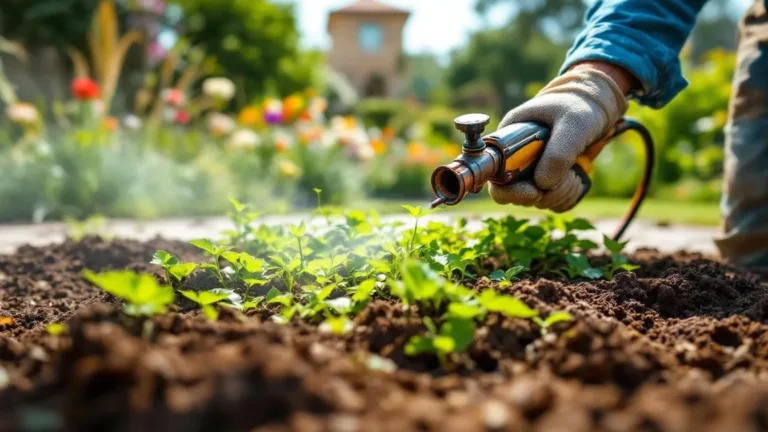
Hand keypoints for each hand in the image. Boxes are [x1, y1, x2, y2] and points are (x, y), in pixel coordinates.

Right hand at [489, 63, 630, 211]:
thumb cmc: (577, 106)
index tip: (534, 191)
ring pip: (537, 201)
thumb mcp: (572, 123)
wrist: (595, 107)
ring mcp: (531, 172)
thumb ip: (558, 153)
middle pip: (515, 195)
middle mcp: (514, 160)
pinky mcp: (548, 181)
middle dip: (542, 193)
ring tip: (575, 171)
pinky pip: (554, 202)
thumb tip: (542, 184)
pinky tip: (577, 177)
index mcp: (507, 142)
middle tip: (565, 178)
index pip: (494, 177)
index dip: (509, 191)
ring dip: (559, 193)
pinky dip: (568, 195)